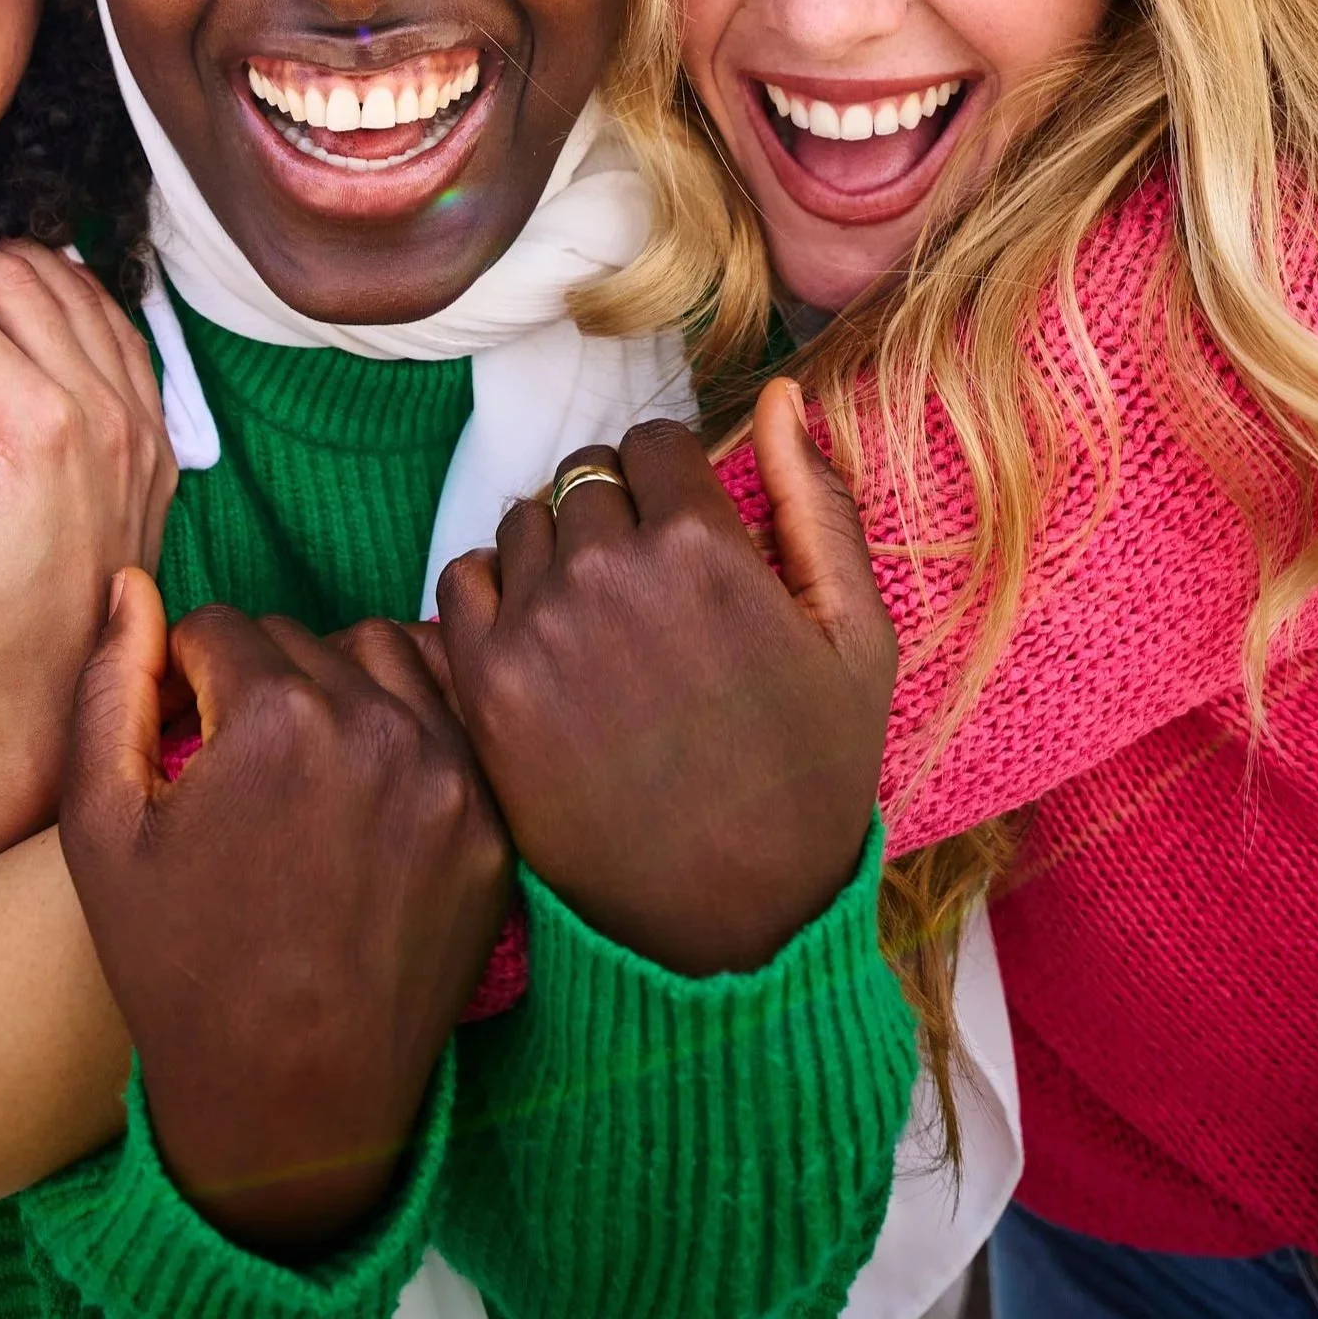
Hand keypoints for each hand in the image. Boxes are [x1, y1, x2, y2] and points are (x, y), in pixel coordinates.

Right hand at [0, 223, 173, 810]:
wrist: (61, 713)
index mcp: (43, 431)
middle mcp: (106, 413)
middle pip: (20, 284)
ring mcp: (141, 427)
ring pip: (81, 296)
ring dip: (12, 259)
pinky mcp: (154, 447)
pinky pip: (124, 336)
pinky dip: (78, 294)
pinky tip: (44, 282)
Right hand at [60, 571, 511, 1254]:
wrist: (292, 1104)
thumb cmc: (180, 969)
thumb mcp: (101, 828)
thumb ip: (107, 686)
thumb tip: (130, 588)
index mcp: (275, 720)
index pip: (219, 628)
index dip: (181, 677)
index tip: (177, 736)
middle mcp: (377, 728)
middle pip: (298, 640)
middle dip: (254, 685)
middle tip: (231, 769)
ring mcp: (449, 777)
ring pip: (379, 660)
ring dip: (333, 690)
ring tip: (298, 771)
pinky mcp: (492, 825)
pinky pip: (447, 724)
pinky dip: (402, 733)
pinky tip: (363, 790)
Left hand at [437, 381, 896, 976]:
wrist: (726, 923)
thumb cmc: (807, 779)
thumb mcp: (855, 641)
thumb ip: (818, 503)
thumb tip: (779, 395)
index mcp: (699, 545)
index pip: (653, 444)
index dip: (674, 486)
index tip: (688, 541)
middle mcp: (604, 570)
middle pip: (583, 477)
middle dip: (616, 515)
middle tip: (648, 592)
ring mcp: (533, 628)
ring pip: (522, 522)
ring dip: (554, 551)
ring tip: (599, 623)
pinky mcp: (481, 685)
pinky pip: (462, 583)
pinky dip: (497, 599)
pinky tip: (544, 646)